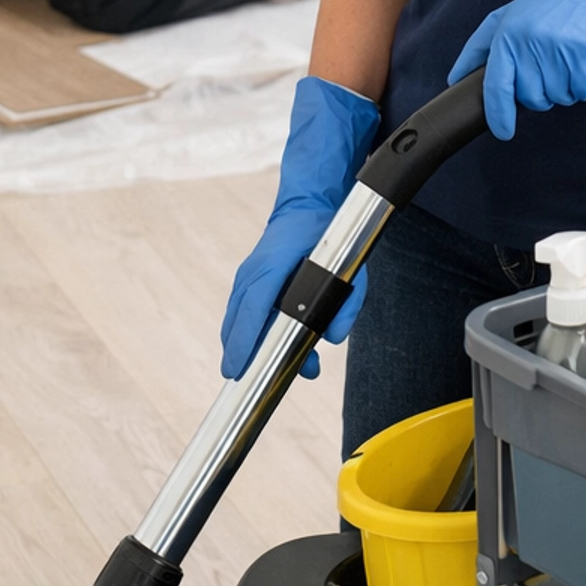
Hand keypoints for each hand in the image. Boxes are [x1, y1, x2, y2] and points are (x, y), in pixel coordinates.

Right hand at [220, 76, 379, 380]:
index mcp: (275, 265)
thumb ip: (347, 304)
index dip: (244, 341)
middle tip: (243, 381)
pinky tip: (260, 350)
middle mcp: (255, 272)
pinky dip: (245, 332)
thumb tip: (334, 338)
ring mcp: (248, 275)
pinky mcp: (250, 280)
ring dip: (246, 344)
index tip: (237, 368)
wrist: (309, 205)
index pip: (254, 308)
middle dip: (239, 351)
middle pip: (236, 318)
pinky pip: (241, 311)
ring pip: (236, 317)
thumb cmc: (329, 237)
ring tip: (266, 371)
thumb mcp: (350, 270)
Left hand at [448, 0, 585, 140]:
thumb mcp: (513, 14)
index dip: (499, 113)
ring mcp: (559, 48)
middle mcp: (530, 41)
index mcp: (507, 33)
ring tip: (570, 58)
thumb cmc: (557, 4)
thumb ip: (483, 44)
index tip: (504, 131)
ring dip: (567, 86)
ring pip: (558, 97)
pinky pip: (582, 91)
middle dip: (543, 93)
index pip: (496, 84)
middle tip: (553, 68)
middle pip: (532, 98)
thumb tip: (458, 75)